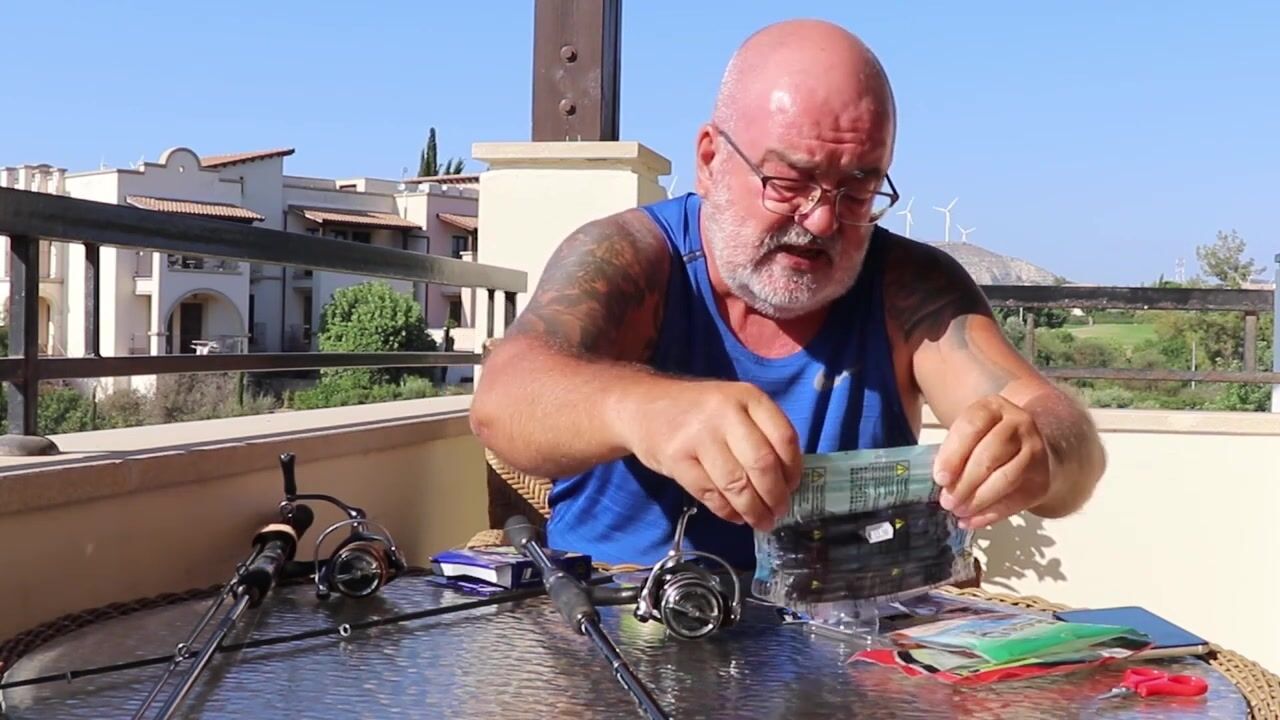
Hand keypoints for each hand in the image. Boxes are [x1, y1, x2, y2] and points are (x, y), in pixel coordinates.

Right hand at [622, 380, 802, 530]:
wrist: (642, 406)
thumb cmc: (698, 411)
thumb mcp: (734, 405)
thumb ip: (760, 432)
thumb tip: (787, 481)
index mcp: (747, 396)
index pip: (784, 438)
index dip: (794, 469)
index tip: (793, 488)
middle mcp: (725, 412)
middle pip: (762, 464)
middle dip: (775, 496)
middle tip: (779, 513)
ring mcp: (699, 435)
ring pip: (736, 484)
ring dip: (753, 510)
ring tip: (761, 522)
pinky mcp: (676, 458)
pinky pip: (709, 493)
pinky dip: (726, 511)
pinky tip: (735, 516)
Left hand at [932, 395, 1050, 529]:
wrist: (1028, 445)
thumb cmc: (988, 438)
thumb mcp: (970, 432)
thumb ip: (954, 450)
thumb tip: (941, 483)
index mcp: (994, 408)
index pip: (973, 426)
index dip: (954, 454)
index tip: (940, 478)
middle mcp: (1019, 424)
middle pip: (990, 455)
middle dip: (965, 482)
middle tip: (947, 500)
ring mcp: (1035, 450)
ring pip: (1005, 479)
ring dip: (978, 500)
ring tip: (958, 510)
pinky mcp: (1042, 478)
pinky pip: (1016, 500)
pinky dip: (991, 514)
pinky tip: (971, 521)